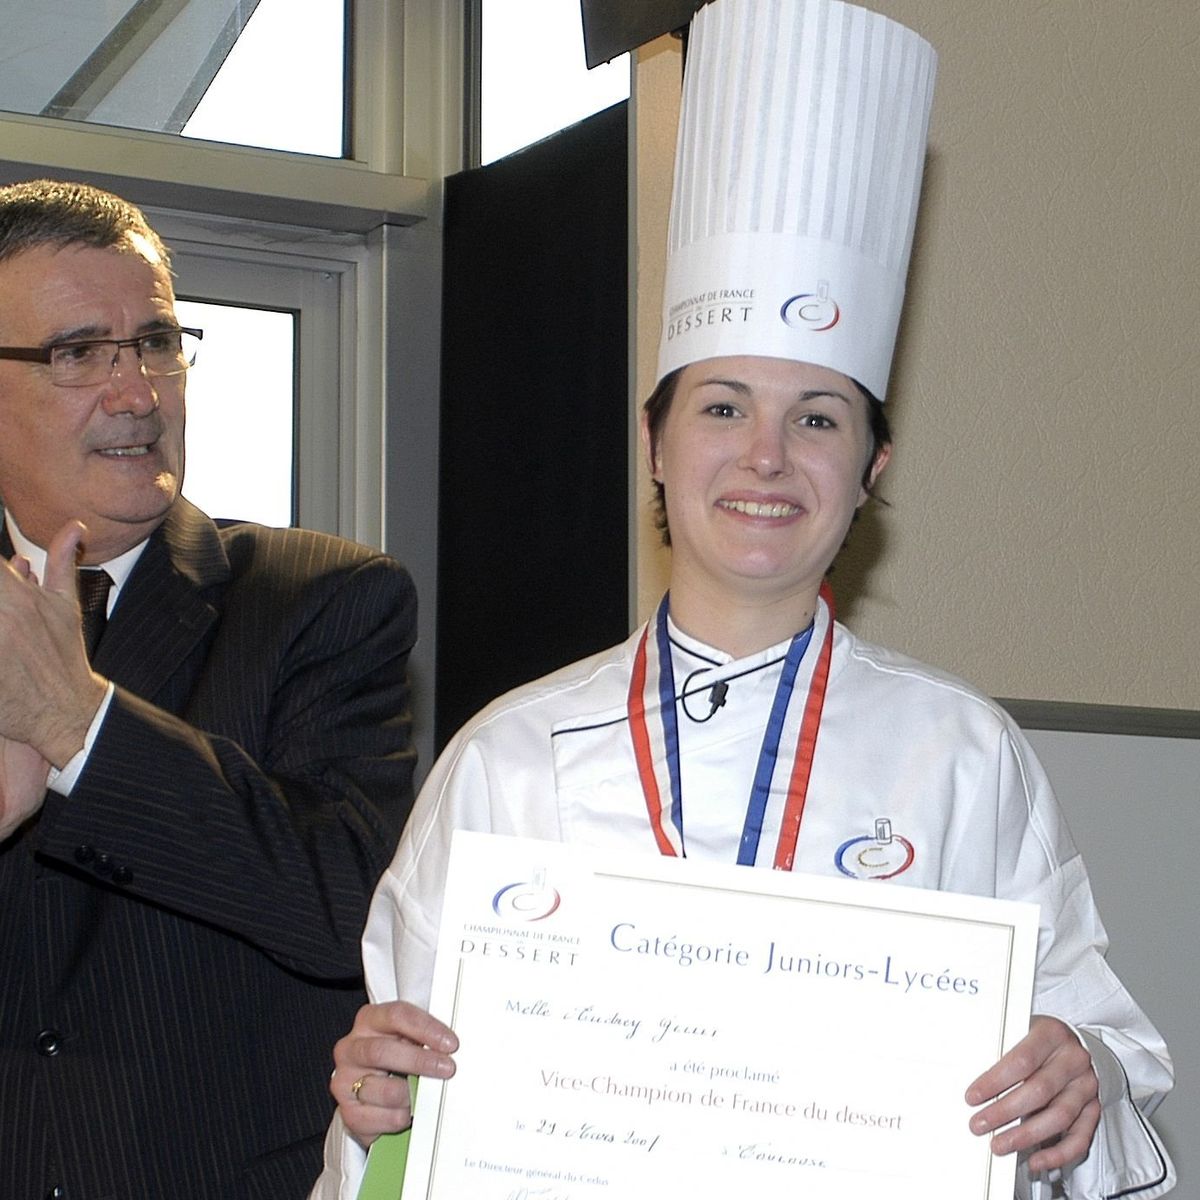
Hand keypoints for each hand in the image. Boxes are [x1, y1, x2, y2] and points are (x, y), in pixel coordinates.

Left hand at [0, 554, 50, 838]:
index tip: (7, 574)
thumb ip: (62, 562)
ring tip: (5, 630)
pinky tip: (0, 648)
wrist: (65, 709)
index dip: (1, 570)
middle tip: (4, 612)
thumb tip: (75, 527)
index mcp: (19, 597)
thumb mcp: (65, 606)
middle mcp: (4, 615)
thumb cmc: (63, 657)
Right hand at [330, 1000, 457, 1146]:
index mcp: (369, 1020)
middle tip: (447, 1069)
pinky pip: (377, 1119)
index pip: (396, 1015)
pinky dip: (398, 1118)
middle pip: (382, 1051)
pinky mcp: (348, 1112)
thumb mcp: (409, 1038)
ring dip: (410, 1096)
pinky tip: (407, 1113)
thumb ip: (425, 1037)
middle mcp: (351, 1048)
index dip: (425, 1028)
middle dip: (419, 1061)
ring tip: (424, 1096)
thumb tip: (451, 1046)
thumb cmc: (396, 1058)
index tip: (450, 1043)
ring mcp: (345, 1080)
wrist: (372, 1092)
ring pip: (383, 1090)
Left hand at [966, 1014, 1100, 1175]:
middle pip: (1039, 1091)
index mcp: (1052, 1034)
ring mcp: (1086, 1086)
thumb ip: (1002, 1050)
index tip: (972, 1096)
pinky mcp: (1093, 1108)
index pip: (1021, 1060)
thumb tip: (971, 1073)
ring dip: (1026, 1136)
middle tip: (979, 1124)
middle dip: (1005, 1112)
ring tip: (999, 1144)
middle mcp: (1073, 1060)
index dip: (995, 1081)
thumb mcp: (1020, 1029)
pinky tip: (1035, 1159)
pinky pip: (1080, 1137)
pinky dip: (1057, 1153)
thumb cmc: (1040, 1038)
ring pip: (1059, 1117)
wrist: (1074, 1043)